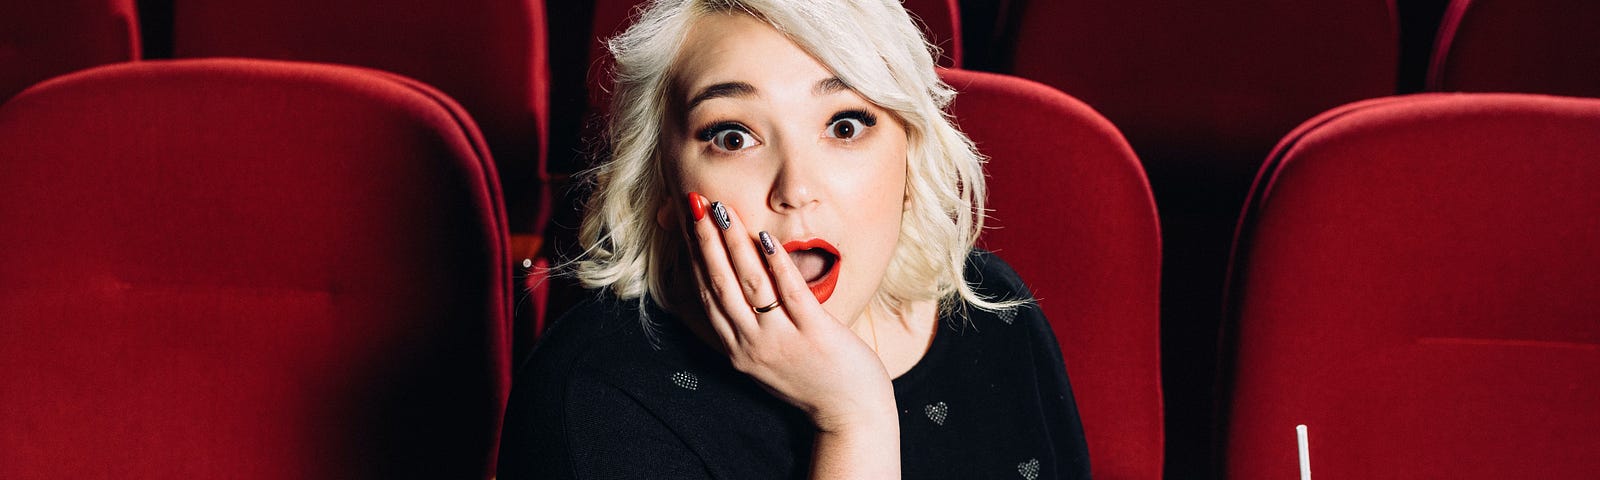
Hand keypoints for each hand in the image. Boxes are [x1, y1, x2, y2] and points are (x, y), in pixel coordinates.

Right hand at [684, 194, 895, 431]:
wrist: (851, 415)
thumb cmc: (812, 380)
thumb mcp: (769, 356)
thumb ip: (750, 326)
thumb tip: (737, 282)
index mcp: (736, 348)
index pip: (705, 293)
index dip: (693, 254)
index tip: (685, 221)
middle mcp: (751, 345)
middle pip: (719, 283)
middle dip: (704, 240)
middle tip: (694, 203)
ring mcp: (781, 340)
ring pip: (749, 283)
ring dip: (733, 243)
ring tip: (722, 210)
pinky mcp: (814, 335)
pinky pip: (790, 292)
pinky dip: (776, 263)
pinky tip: (767, 237)